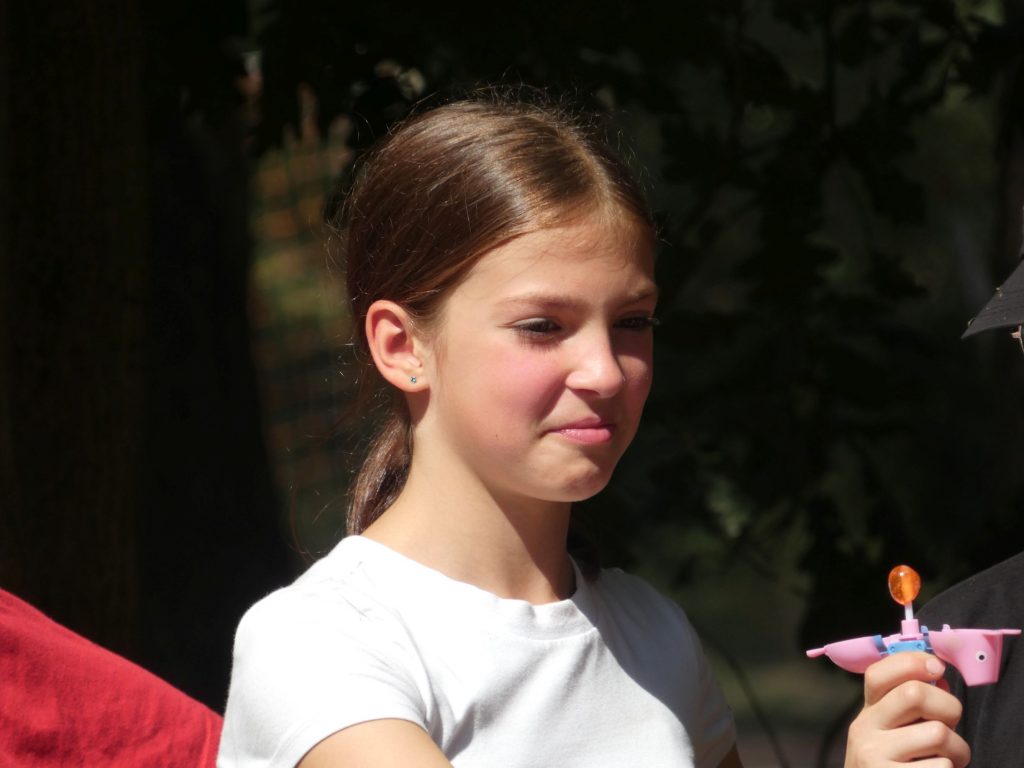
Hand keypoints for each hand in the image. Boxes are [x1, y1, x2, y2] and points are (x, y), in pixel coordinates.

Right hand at [844, 652, 969, 767]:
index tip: (937, 668)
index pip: (878, 673)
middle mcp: (864, 730)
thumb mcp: (891, 731)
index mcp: (866, 713)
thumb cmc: (894, 765)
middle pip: (913, 693)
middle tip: (949, 723)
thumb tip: (937, 676)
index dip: (911, 662)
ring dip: (957, 749)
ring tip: (947, 759)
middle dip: (947, 706)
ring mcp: (875, 758)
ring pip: (937, 733)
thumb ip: (909, 704)